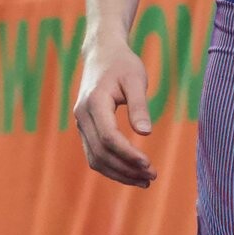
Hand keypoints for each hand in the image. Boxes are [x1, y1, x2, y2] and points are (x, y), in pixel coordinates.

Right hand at [74, 34, 156, 187]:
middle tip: (152, 176)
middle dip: (126, 169)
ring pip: (95, 159)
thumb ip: (139, 106)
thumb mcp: (135, 79)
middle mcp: (82, 116)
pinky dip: (112, 167)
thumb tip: (146, 133)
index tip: (148, 164)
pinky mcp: (85, 129)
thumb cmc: (122, 64)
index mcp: (94, 102)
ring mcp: (81, 124)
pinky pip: (95, 155)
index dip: (127, 154)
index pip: (108, 137)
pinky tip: (131, 173)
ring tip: (145, 181)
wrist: (101, 54)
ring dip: (119, 173)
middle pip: (101, 153)